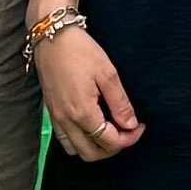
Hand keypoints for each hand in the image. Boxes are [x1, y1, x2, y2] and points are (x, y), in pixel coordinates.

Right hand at [37, 25, 141, 164]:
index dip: (129, 139)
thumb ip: (120, 104)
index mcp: (82, 112)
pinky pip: (64, 139)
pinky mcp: (50, 112)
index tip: (139, 127)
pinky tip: (91, 125)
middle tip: (127, 132)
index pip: (109, 141)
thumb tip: (130, 125)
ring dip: (94, 147)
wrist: (51, 36)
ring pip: (75, 150)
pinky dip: (79, 140)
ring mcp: (55, 118)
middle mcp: (66, 120)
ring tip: (110, 131)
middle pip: (91, 154)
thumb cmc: (81, 51)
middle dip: (112, 148)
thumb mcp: (108, 74)